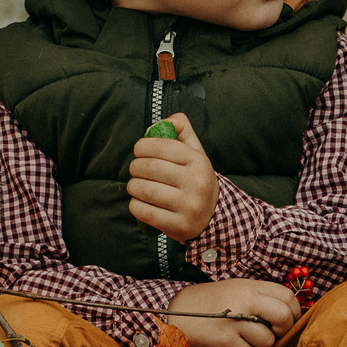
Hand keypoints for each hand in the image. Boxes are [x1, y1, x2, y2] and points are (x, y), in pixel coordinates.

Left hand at [129, 113, 216, 241]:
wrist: (213, 216)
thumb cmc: (196, 179)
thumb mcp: (196, 154)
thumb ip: (183, 132)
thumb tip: (171, 120)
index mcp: (199, 162)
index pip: (163, 146)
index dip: (143, 146)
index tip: (139, 150)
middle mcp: (196, 183)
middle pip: (150, 168)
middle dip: (135, 167)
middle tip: (135, 169)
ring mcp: (188, 206)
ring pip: (144, 190)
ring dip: (133, 186)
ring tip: (135, 185)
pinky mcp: (178, 226)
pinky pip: (144, 212)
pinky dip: (135, 205)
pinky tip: (139, 202)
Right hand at [166, 278, 299, 346]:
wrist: (177, 312)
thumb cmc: (212, 303)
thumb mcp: (238, 289)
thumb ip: (262, 297)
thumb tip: (290, 313)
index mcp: (251, 286)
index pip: (288, 296)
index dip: (293, 311)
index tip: (287, 321)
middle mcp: (245, 300)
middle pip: (284, 317)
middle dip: (283, 330)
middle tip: (272, 333)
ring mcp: (234, 321)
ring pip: (267, 341)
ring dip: (260, 346)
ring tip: (245, 340)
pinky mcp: (224, 341)